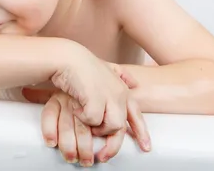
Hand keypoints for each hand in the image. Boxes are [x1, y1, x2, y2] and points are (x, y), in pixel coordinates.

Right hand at [25, 52, 150, 160]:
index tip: (146, 147)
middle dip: (113, 144)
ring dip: (96, 128)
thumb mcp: (106, 69)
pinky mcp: (96, 99)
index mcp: (123, 89)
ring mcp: (109, 96)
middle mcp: (119, 93)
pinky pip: (93, 120)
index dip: (141, 132)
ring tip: (85, 120)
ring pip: (111, 126)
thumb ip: (121, 76)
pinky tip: (76, 109)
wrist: (68, 58)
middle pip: (121, 126)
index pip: (136, 114)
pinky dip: (83, 118)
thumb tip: (135, 83)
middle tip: (103, 155)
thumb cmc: (83, 65)